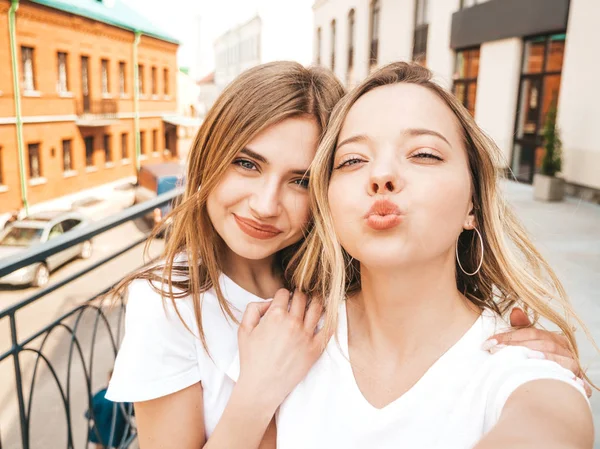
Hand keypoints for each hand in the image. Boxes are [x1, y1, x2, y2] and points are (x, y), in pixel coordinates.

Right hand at [237, 289, 329, 409]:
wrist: (262, 386)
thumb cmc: (251, 359)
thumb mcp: (243, 329)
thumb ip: (253, 308)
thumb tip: (270, 302)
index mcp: (275, 315)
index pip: (284, 293)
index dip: (282, 294)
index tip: (283, 299)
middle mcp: (292, 322)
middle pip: (302, 297)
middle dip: (299, 295)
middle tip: (298, 298)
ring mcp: (306, 335)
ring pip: (318, 308)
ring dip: (316, 301)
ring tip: (314, 302)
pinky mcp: (315, 349)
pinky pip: (328, 329)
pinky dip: (330, 318)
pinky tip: (328, 315)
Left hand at [483, 307, 591, 397]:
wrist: (554, 393)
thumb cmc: (538, 366)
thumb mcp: (528, 346)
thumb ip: (521, 328)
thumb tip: (515, 310)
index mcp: (554, 338)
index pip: (531, 332)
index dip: (508, 336)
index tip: (488, 342)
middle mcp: (564, 348)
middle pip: (541, 342)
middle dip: (515, 345)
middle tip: (495, 350)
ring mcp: (572, 364)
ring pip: (553, 355)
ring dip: (533, 355)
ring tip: (514, 357)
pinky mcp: (576, 379)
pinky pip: (566, 374)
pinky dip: (553, 370)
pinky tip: (537, 369)